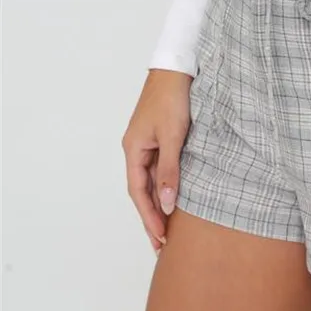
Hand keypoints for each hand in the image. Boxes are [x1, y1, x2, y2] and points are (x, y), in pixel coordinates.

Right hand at [121, 68, 191, 254]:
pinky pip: (160, 166)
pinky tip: (174, 195)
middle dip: (151, 216)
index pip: (138, 192)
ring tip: (168, 228)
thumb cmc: (173, 97)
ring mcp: (148, 141)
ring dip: (158, 202)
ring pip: (151, 179)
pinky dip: (165, 184)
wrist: (178, 66)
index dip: (148, 217)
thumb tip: (166, 205)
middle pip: (142, 189)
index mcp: (133, 149)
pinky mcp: (161, 134)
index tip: (159, 239)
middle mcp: (137, 148)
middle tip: (161, 244)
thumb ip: (170, 171)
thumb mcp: (173, 136)